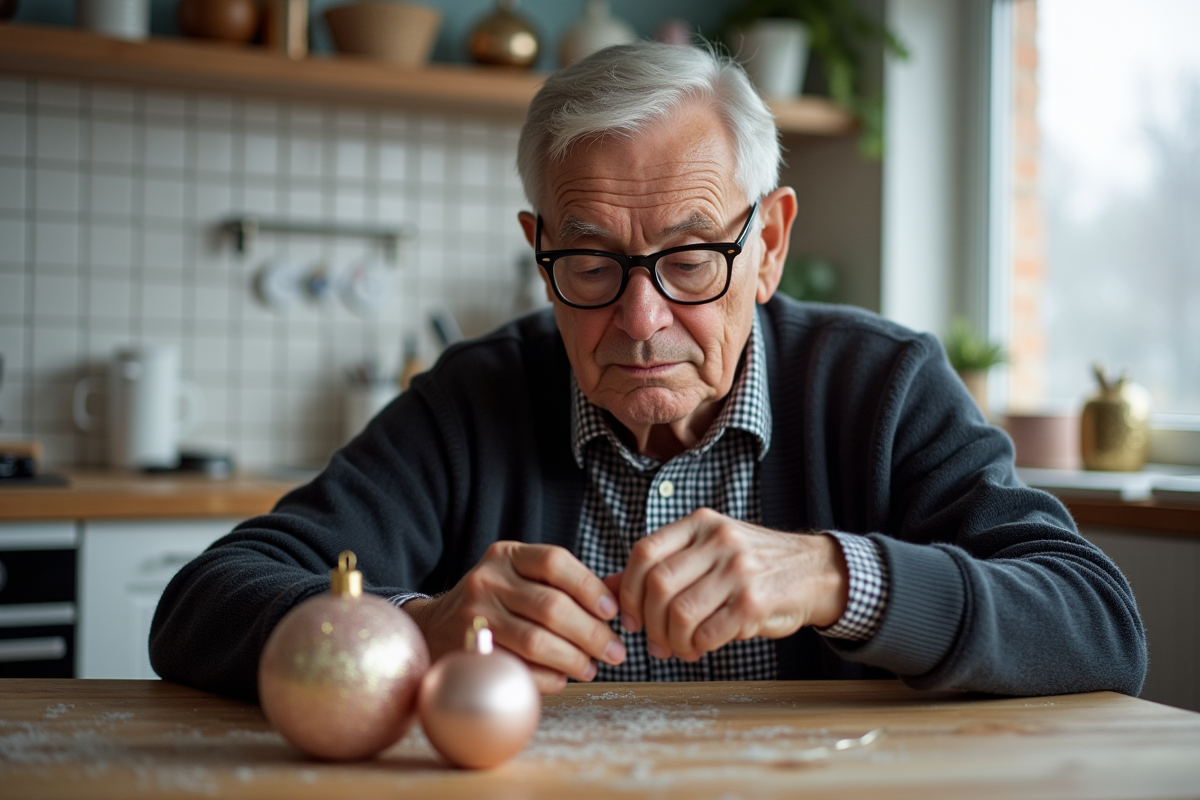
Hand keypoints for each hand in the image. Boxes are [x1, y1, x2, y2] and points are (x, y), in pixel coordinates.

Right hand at [402, 542, 626, 693]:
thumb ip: (571, 583)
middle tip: (615, 651)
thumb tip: (624, 590)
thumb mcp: (524, 578)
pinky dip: (548, 678)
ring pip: (537, 641)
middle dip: (592, 633)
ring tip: (592, 667)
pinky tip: (562, 678)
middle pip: (551, 607)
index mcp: (506, 555)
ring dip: (574, 659)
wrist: (434, 627)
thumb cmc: (497, 602)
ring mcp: (474, 616)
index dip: (590, 588)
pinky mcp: (469, 652)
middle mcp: (487, 580)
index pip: (555, 561)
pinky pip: (519, 669)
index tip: (612, 612)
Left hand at [616, 508, 848, 661]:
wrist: (816, 572)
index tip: (629, 617)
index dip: (627, 590)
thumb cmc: (753, 566)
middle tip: (654, 642)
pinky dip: (697, 647)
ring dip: (672, 640)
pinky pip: (708, 632)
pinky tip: (701, 647)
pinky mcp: (755, 601)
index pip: (644, 552)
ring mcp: (738, 570)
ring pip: (680, 613)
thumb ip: (662, 566)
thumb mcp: (708, 551)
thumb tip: (605, 587)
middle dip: (648, 622)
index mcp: (700, 524)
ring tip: (679, 648)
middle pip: (658, 585)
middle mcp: (718, 540)